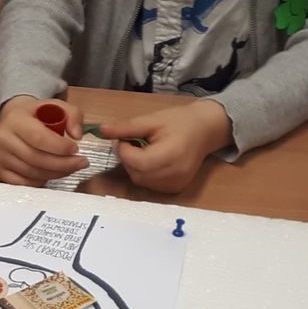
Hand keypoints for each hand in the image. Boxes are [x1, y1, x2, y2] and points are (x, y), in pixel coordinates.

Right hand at [0, 96, 88, 185]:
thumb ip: (72, 115)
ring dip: (56, 173)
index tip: (76, 149)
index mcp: (15, 119)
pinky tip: (52, 173)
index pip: (38, 138)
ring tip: (70, 167)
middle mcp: (3, 139)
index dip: (59, 147)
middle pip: (36, 159)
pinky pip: (24, 183)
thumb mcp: (56, 106)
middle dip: (63, 164)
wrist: (13, 120)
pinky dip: (41, 181)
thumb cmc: (36, 115)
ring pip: (32, 173)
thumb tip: (77, 135)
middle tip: (81, 163)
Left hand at [100, 98, 231, 194]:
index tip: (126, 138)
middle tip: (134, 144)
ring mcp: (177, 184)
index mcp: (171, 154)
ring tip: (145, 151)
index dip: (124, 151)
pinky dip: (146, 175)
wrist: (206, 130)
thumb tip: (102, 131)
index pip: (136, 162)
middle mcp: (175, 174)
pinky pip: (152, 186)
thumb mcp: (152, 120)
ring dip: (136, 168)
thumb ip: (126, 128)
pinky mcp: (177, 189)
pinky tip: (153, 162)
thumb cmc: (179, 121)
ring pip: (142, 182)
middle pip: (137, 174)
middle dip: (129, 159)